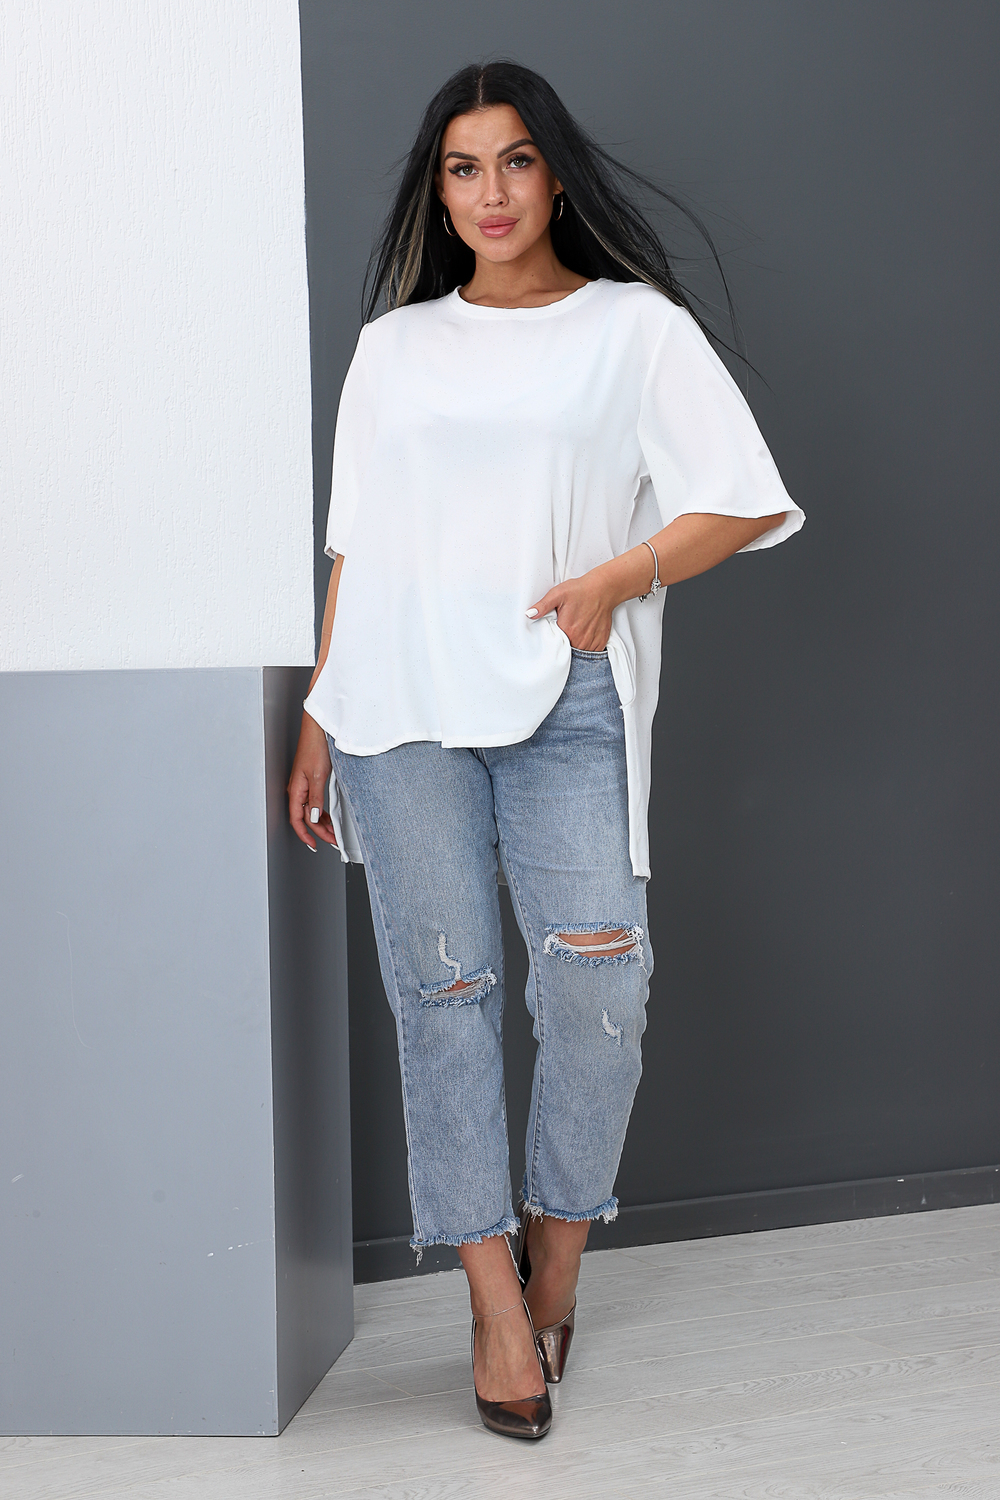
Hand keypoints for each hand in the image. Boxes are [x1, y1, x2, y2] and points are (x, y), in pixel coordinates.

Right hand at [288, 711, 337, 851]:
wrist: (318, 728)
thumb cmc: (315, 747)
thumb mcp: (318, 777)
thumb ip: (315, 799)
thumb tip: (312, 817)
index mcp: (296, 790)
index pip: (297, 820)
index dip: (306, 835)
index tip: (314, 845)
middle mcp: (298, 788)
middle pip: (305, 817)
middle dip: (318, 831)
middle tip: (332, 840)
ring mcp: (304, 784)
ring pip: (310, 810)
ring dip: (321, 822)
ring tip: (333, 830)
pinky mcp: (311, 779)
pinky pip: (314, 801)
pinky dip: (321, 810)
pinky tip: (330, 815)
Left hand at [526, 570, 616, 650]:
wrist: (603, 589)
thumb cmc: (580, 590)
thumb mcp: (557, 594)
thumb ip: (543, 606)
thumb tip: (529, 614)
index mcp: (567, 630)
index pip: (555, 645)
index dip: (552, 642)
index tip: (551, 638)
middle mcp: (580, 639)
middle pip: (567, 651)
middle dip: (563, 645)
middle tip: (563, 634)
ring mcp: (591, 641)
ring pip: (579, 653)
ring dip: (575, 648)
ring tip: (573, 636)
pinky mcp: (601, 640)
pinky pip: (592, 652)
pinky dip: (587, 648)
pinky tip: (583, 639)